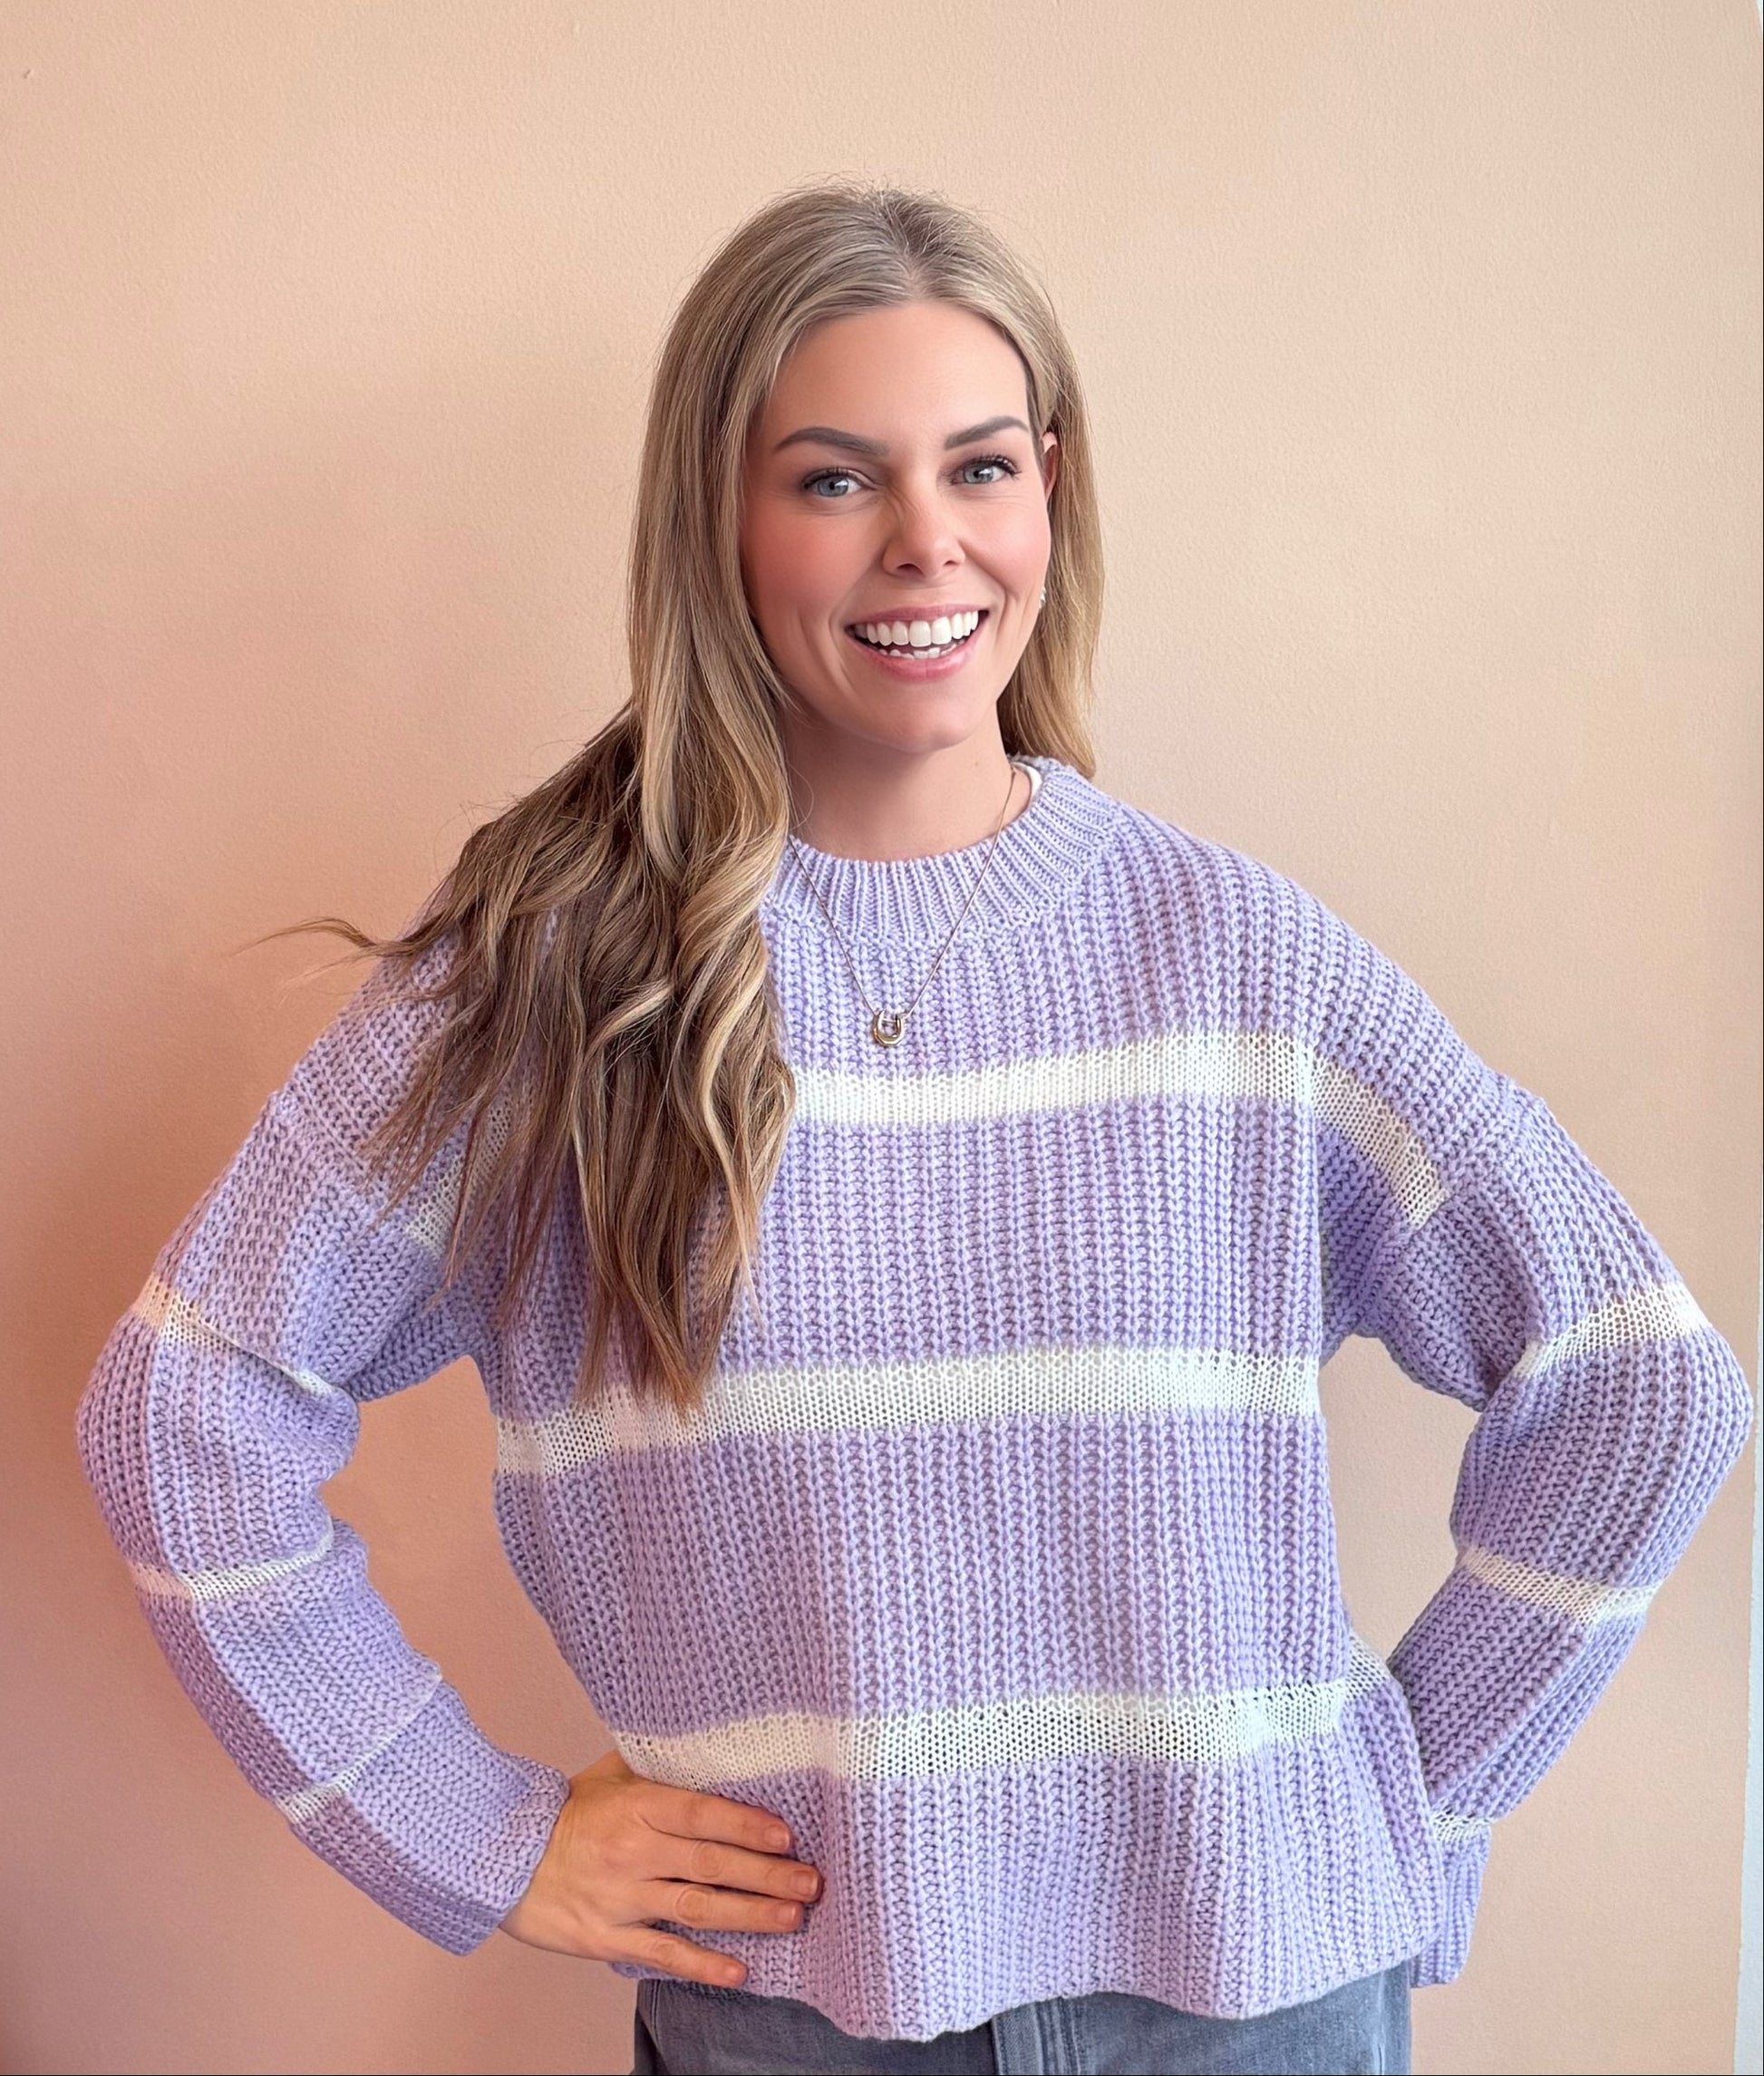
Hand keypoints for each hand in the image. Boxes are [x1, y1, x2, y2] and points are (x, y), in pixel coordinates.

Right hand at [498, 1748, 822, 1987]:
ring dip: (748, 1914)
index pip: (701, 1814)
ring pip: (695, 1908)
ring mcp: (620, 1898)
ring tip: (792, 1917)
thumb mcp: (608, 1775)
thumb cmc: (564, 1813)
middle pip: (709, 1864)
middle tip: (811, 1882)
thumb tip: (709, 1739)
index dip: (745, 1825)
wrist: (501, 1858)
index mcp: (636, 1806)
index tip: (786, 1835)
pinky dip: (701, 1965)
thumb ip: (657, 1762)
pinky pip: (662, 1953)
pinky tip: (738, 1971)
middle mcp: (632, 1851)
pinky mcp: (606, 1937)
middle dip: (766, 1874)